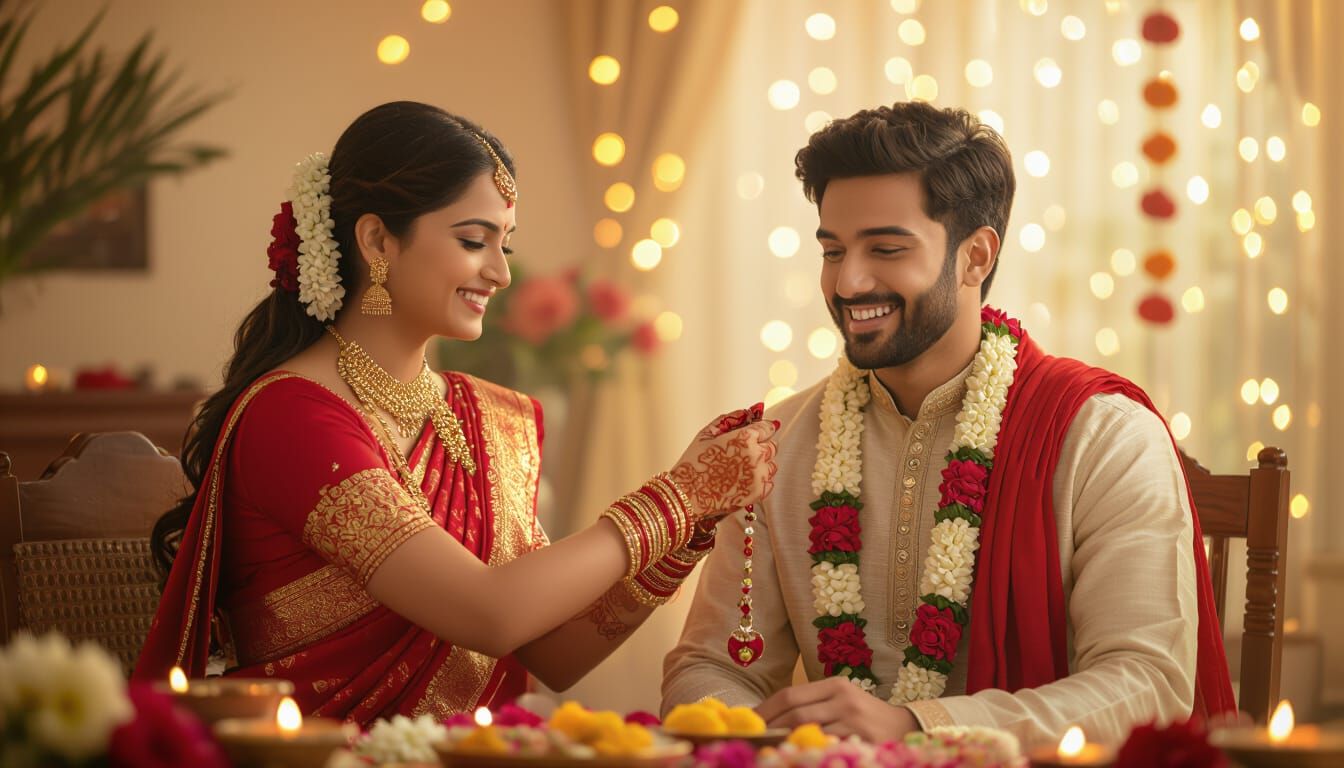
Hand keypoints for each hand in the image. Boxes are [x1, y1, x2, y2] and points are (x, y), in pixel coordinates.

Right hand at [670, 409, 777, 519]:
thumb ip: (730, 419)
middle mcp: (755, 455)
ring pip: (773, 464)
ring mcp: (759, 475)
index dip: (761, 429)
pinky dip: (761, 481)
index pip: (767, 427)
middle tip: (742, 454)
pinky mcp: (759, 493)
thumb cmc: (693, 463)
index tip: (756, 434)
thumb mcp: (707, 434)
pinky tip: (743, 481)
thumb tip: (749, 410)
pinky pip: (770, 482)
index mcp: (744, 437)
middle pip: (772, 445)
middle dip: (761, 446)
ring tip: (740, 469)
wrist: (686, 495)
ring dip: (762, 464)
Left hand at [755, 677, 920, 742]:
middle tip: (755, 738)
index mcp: (834, 685)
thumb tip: (771, 720)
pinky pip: (828, 745)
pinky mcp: (862, 738)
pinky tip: (800, 753)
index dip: (766, 709)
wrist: (904, 725)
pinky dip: (811, 749)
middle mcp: (843, 697)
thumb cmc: (863, 715)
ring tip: (771, 747)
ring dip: (786, 740)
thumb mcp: (840, 701)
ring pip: (809, 729)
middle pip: (796, 712)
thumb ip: (811, 706)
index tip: (750, 721)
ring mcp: (854, 719)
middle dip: (771, 727)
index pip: (790, 695)